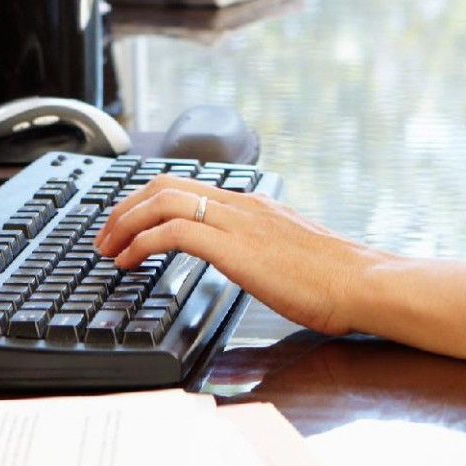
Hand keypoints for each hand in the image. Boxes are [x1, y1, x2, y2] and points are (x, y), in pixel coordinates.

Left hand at [95, 175, 387, 335]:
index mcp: (253, 205)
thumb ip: (262, 249)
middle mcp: (241, 204)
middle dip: (124, 207)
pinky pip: (174, 230)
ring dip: (125, 222)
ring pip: (163, 200)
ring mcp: (237, 221)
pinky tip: (130, 261)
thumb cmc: (335, 279)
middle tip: (104, 235)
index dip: (147, 201)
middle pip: (165, 184)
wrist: (362, 282)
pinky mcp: (234, 246)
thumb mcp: (289, 254)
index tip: (126, 224)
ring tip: (107, 249)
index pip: (187, 184)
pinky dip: (141, 242)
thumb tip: (249, 261)